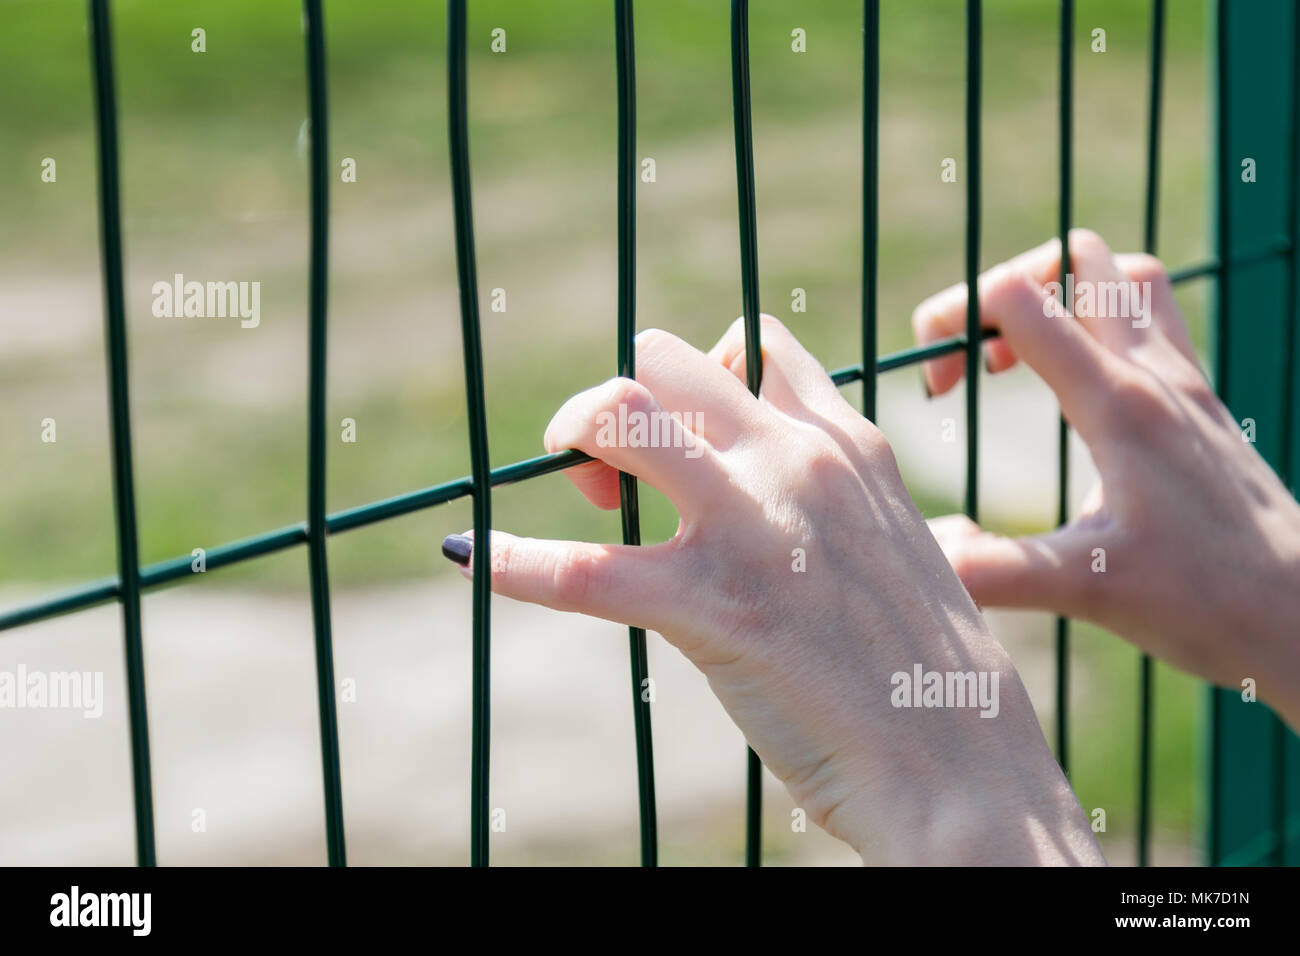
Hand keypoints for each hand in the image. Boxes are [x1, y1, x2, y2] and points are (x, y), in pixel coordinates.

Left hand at [446, 316, 1102, 863]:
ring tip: (571, 484)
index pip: (754, 342)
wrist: (963, 771)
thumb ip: (833, 506)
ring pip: (621, 411)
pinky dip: (513, 559)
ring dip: (573, 431)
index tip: (681, 440)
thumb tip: (765, 505)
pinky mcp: (712, 607)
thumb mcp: (892, 552)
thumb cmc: (926, 677)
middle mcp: (799, 460)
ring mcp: (755, 526)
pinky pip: (585, 569)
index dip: (699, 379)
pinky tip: (469, 554)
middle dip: (628, 400)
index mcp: (847, 444)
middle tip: (615, 477)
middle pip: (670, 357)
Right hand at [916, 229, 1299, 729]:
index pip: (1019, 297)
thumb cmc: (1208, 605)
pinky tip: (1080, 390)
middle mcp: (1155, 374)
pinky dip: (1102, 322)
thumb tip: (924, 551)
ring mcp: (1187, 382)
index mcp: (1118, 404)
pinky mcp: (1204, 404)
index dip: (952, 321)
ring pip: (1124, 275)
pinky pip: (1153, 319)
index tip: (936, 392)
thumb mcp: (1087, 592)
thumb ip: (995, 571)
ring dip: (1062, 293)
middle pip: (1075, 256)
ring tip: (1023, 359)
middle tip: (976, 366)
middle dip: (1005, 289)